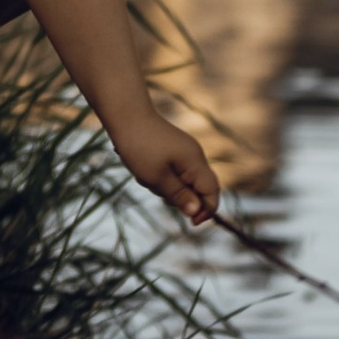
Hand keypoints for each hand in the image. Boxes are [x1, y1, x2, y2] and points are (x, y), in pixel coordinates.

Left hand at [109, 106, 220, 224]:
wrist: (126, 116)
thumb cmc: (140, 147)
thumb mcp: (157, 178)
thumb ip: (179, 196)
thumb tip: (196, 212)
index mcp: (195, 162)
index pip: (213, 192)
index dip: (206, 210)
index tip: (191, 223)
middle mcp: (195, 156)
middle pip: (198, 188)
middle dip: (179, 197)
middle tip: (157, 189)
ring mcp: (184, 152)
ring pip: (182, 181)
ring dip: (165, 186)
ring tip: (145, 175)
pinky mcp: (173, 150)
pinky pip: (173, 172)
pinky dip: (160, 177)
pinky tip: (143, 168)